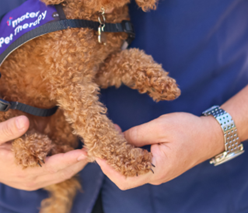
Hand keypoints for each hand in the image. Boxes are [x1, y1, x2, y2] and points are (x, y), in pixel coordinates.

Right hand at [0, 112, 87, 190]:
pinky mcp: (32, 176)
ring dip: (76, 165)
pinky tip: (75, 154)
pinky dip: (67, 165)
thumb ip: (7, 130)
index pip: (52, 167)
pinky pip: (54, 173)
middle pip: (62, 173)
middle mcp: (30, 179)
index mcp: (22, 170)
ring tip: (91, 151)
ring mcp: (32, 180)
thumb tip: (24, 121)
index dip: (70, 159)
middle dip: (80, 162)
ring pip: (61, 175)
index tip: (86, 152)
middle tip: (98, 150)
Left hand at [96, 112, 223, 189]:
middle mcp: (156, 176)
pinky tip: (120, 139)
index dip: (107, 167)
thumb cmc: (188, 129)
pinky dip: (126, 154)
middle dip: (108, 162)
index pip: (124, 179)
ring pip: (129, 171)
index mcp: (157, 170)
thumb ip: (137, 135)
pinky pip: (137, 165)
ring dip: (116, 157)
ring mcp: (157, 172)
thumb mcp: (160, 126)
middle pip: (124, 178)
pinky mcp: (158, 165)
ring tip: (107, 138)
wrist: (210, 135)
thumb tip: (117, 139)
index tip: (96, 151)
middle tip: (98, 144)